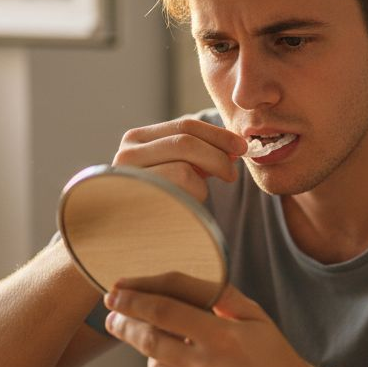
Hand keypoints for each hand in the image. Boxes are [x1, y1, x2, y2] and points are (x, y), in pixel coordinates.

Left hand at [102, 280, 319, 366]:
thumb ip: (219, 296)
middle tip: (112, 315)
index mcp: (223, 335)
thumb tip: (173, 282)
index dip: (133, 299)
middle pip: (147, 340)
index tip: (114, 292)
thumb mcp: (256, 317)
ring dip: (153, 355)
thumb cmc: (275, 358)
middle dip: (123, 324)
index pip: (164, 310)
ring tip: (171, 350)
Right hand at [112, 118, 247, 201]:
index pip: (185, 126)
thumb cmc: (158, 203)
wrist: (126, 240)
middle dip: (218, 156)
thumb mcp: (175, 168)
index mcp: (137, 139)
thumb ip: (197, 155)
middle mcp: (127, 152)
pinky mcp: (136, 198)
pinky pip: (179, 191)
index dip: (218, 135)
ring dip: (202, 183)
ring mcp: (128, 175)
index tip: (241, 147)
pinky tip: (182, 208)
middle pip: (187, 141)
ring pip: (185, 167)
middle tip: (232, 173)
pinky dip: (192, 198)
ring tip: (194, 196)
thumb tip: (234, 147)